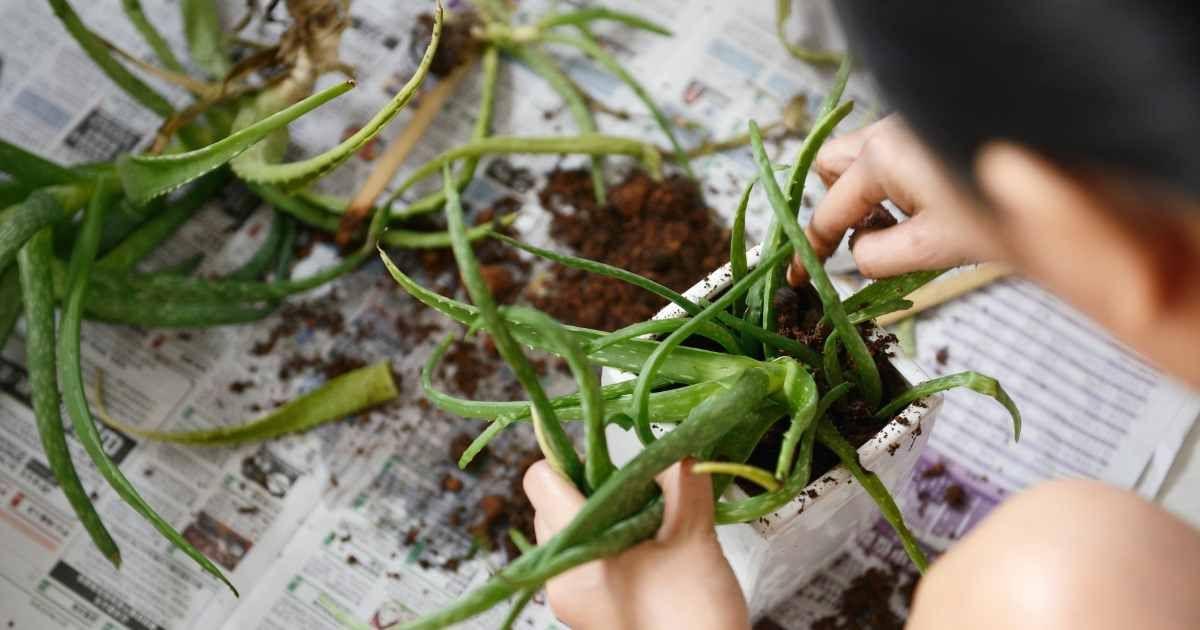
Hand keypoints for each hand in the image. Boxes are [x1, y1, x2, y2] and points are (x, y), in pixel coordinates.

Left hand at [523, 459, 748, 629]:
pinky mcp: (591, 610)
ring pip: (570, 531)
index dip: (573, 458)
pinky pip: (586, 558)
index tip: (613, 459)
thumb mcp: (693, 542)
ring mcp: (573, 599)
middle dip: (593, 488)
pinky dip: (611, 542)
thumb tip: (676, 450)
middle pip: (552, 505)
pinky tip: (650, 550)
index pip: (540, 481)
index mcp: (575, 558)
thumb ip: (682, 485)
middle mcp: (561, 579)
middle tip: (642, 494)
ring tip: (650, 525)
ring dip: (605, 516)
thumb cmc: (692, 620)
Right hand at [787, 115, 1004, 285]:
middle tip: (864, 235)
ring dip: (865, 192)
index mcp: (882, 158)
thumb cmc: (1002, 216)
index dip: (811, 248)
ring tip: (901, 225)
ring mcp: (914, 125)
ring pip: (862, 155)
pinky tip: (927, 207)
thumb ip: (878, 256)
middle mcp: (891, 132)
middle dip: (837, 202)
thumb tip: (858, 254)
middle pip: (832, 165)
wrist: (1067, 192)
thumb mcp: (931, 247)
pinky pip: (893, 152)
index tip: (798, 277)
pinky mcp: (936, 130)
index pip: (830, 211)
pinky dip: (893, 181)